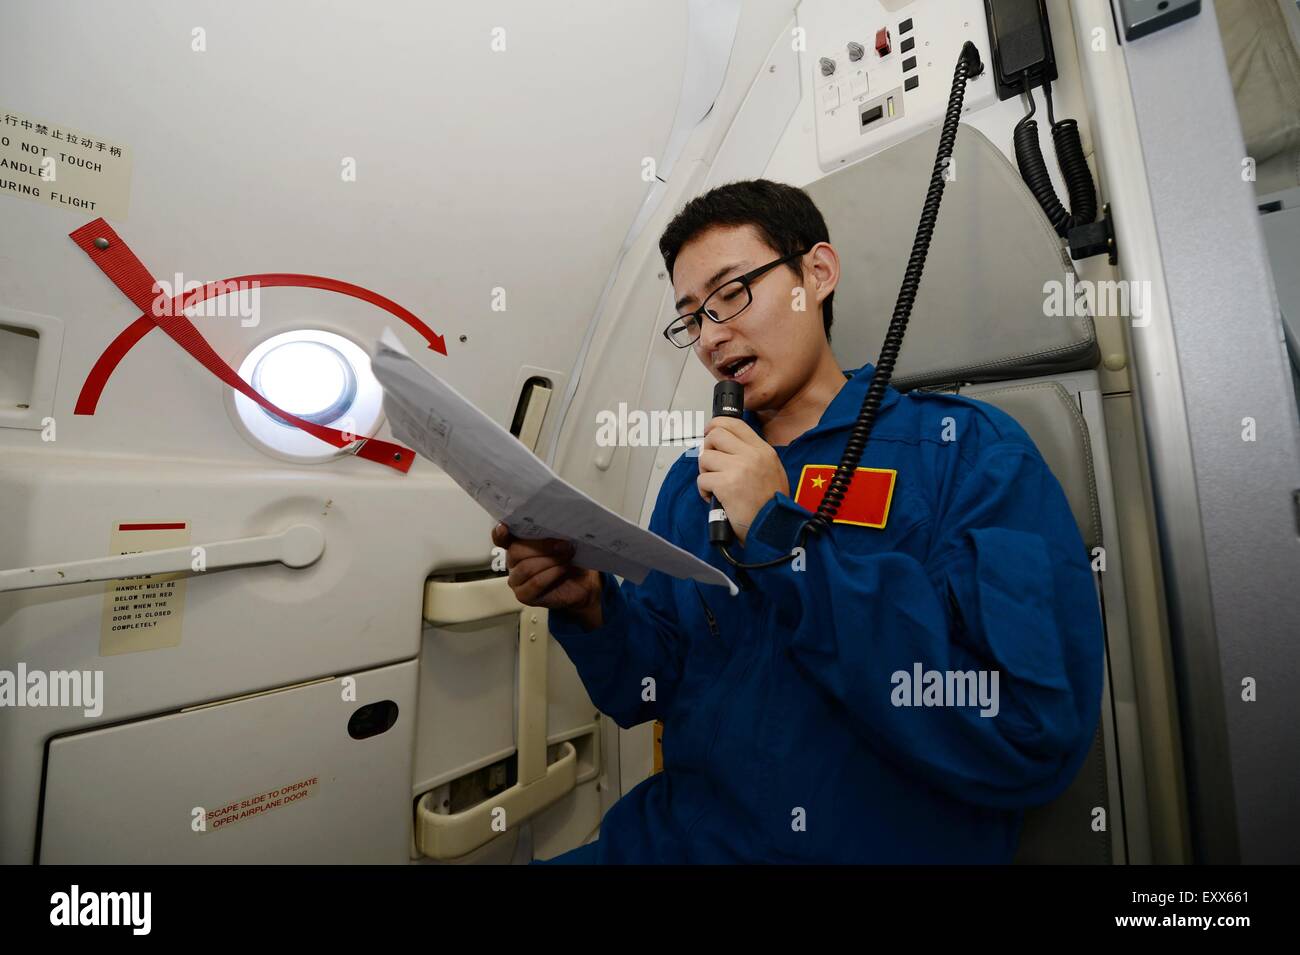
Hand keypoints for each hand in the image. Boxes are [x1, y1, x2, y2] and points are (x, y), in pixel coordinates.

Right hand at [491, 522, 603, 629]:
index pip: (501, 538)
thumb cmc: (571, 559)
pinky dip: (551, 574)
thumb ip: (551, 534)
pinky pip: (535, 582)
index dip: (500, 533)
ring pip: (526, 568)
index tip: (504, 527)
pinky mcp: (524, 596)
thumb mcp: (562, 541)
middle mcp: (513, 563)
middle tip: (563, 544)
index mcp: (517, 545)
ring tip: (567, 556)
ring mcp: (516, 581)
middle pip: (515, 551)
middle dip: (541, 546)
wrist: (583, 582)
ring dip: (550, 560)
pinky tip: (562, 569)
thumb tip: (553, 529)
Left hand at [696, 417, 788, 545]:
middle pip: (715, 435)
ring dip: (705, 473)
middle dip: (707, 449)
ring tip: (715, 486)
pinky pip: (702, 480)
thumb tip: (725, 447)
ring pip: (705, 457)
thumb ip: (751, 455)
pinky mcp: (726, 485)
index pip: (734, 423)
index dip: (716, 425)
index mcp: (763, 450)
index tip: (709, 433)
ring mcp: (738, 468)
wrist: (774, 529)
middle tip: (711, 465)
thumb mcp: (771, 470)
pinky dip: (704, 491)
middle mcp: (751, 455)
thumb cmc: (771, 505)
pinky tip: (714, 499)